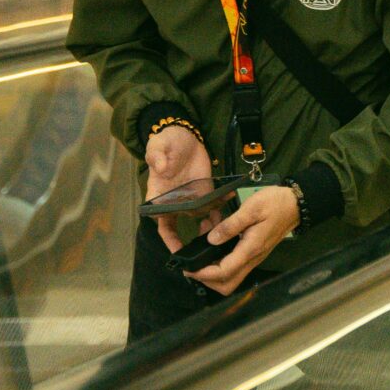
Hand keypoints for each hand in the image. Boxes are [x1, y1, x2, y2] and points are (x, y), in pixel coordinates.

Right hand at [145, 124, 216, 254]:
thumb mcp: (158, 146)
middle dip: (191, 242)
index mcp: (160, 196)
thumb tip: (161, 168)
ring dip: (209, 230)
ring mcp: (191, 198)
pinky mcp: (206, 192)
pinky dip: (222, 212)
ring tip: (222, 239)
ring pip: (199, 221)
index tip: (178, 250)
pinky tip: (233, 216)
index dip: (169, 237)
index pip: (161, 222)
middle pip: (181, 227)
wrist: (185, 135)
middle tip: (204, 253)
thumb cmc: (167, 142)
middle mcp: (175, 202)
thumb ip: (157, 156)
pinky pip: (214, 207)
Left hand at [184, 185, 300, 294]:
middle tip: (192, 266)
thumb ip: (230, 225)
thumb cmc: (275, 204)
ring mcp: (254, 258)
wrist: (295, 204)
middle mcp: (252, 259)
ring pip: (230, 279)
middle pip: (227, 285)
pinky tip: (213, 244)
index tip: (188, 268)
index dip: (203, 274)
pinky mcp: (253, 253)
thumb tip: (211, 240)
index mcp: (250, 249)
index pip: (224, 272)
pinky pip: (234, 267)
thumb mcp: (252, 208)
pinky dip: (220, 262)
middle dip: (207, 280)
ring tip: (200, 253)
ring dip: (212, 272)